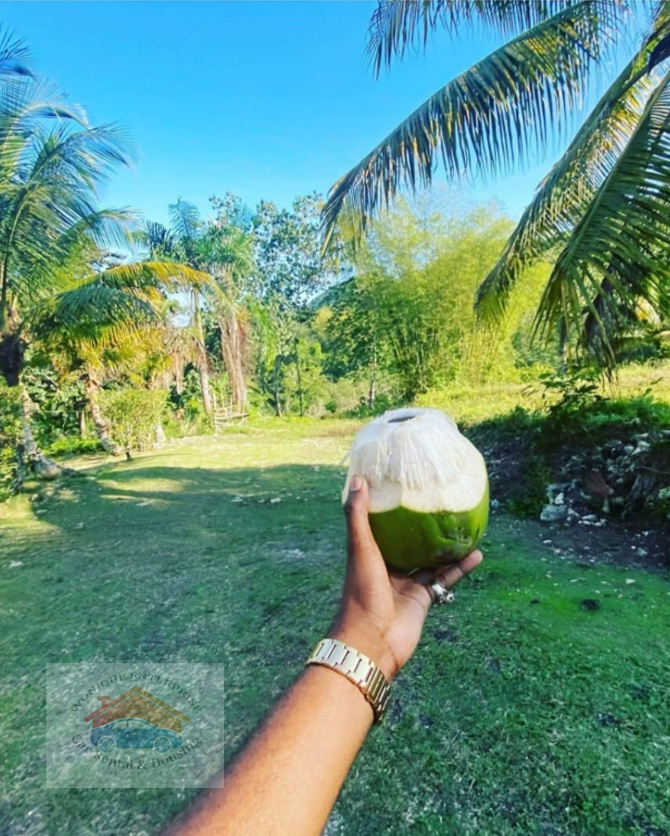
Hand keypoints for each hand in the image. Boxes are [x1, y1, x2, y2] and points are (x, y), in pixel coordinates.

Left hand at [330, 475, 482, 680]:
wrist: (372, 643)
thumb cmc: (361, 593)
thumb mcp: (360, 549)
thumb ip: (358, 517)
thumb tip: (359, 479)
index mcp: (369, 552)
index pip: (381, 523)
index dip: (391, 506)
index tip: (406, 484)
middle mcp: (388, 565)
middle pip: (408, 539)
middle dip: (423, 524)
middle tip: (441, 501)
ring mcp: (406, 582)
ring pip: (430, 558)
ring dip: (446, 544)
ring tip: (465, 524)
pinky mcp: (423, 597)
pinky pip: (444, 578)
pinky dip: (460, 567)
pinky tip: (476, 553)